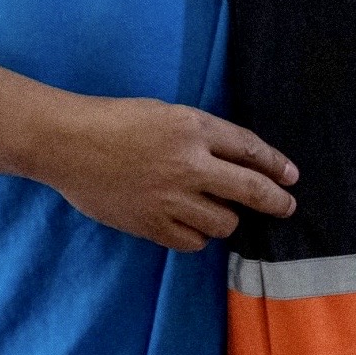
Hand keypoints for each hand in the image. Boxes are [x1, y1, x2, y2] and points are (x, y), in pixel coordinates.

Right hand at [30, 96, 297, 251]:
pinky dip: (197, 235)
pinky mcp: (152, 225)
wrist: (65, 142)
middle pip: (251, 190)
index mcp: (191, 127)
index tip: (290, 176)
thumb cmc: (110, 119)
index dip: (275, 164)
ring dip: (226, 218)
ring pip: (225, 222)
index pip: (250, 148)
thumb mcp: (161, 113)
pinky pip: (194, 242)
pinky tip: (189, 225)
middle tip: (285, 206)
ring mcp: (171, 198)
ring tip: (216, 211)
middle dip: (276, 201)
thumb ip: (197, 134)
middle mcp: (189, 164)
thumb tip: (232, 161)